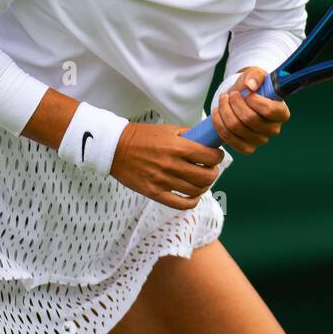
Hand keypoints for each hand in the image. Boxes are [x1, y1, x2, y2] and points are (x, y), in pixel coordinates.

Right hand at [109, 123, 225, 210]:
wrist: (115, 148)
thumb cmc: (142, 136)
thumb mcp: (167, 129)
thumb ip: (189, 135)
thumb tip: (209, 141)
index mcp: (177, 147)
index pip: (210, 157)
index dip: (218, 156)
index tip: (216, 155)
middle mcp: (172, 165)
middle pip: (207, 176)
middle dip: (213, 172)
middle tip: (210, 168)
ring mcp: (163, 181)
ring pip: (197, 190)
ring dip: (204, 185)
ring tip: (201, 180)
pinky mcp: (154, 193)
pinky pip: (181, 204)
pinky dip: (192, 201)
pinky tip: (193, 194)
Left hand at [210, 66, 290, 154]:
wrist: (242, 97)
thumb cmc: (252, 86)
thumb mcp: (256, 74)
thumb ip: (255, 76)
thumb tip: (250, 85)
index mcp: (282, 113)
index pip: (270, 111)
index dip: (255, 101)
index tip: (248, 92)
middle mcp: (273, 129)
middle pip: (250, 119)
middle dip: (235, 103)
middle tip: (231, 94)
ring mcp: (260, 140)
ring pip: (236, 128)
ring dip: (225, 111)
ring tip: (223, 99)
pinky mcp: (246, 147)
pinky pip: (229, 139)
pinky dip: (219, 124)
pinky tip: (217, 112)